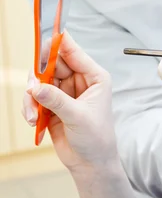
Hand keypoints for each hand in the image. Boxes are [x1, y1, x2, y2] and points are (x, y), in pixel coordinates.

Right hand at [27, 32, 118, 171]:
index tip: (44, 35)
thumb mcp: (78, 117)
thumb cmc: (96, 138)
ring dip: (32, 97)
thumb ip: (56, 100)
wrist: (90, 163)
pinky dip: (29, 107)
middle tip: (32, 89)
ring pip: (39, 81)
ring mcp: (64, 92)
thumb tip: (35, 87)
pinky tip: (34, 121)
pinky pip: (33, 97)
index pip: (74, 52)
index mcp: (94, 77)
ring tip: (34, 115)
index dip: (58, 42)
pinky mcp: (52, 104)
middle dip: (38, 76)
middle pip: (51, 64)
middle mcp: (79, 81)